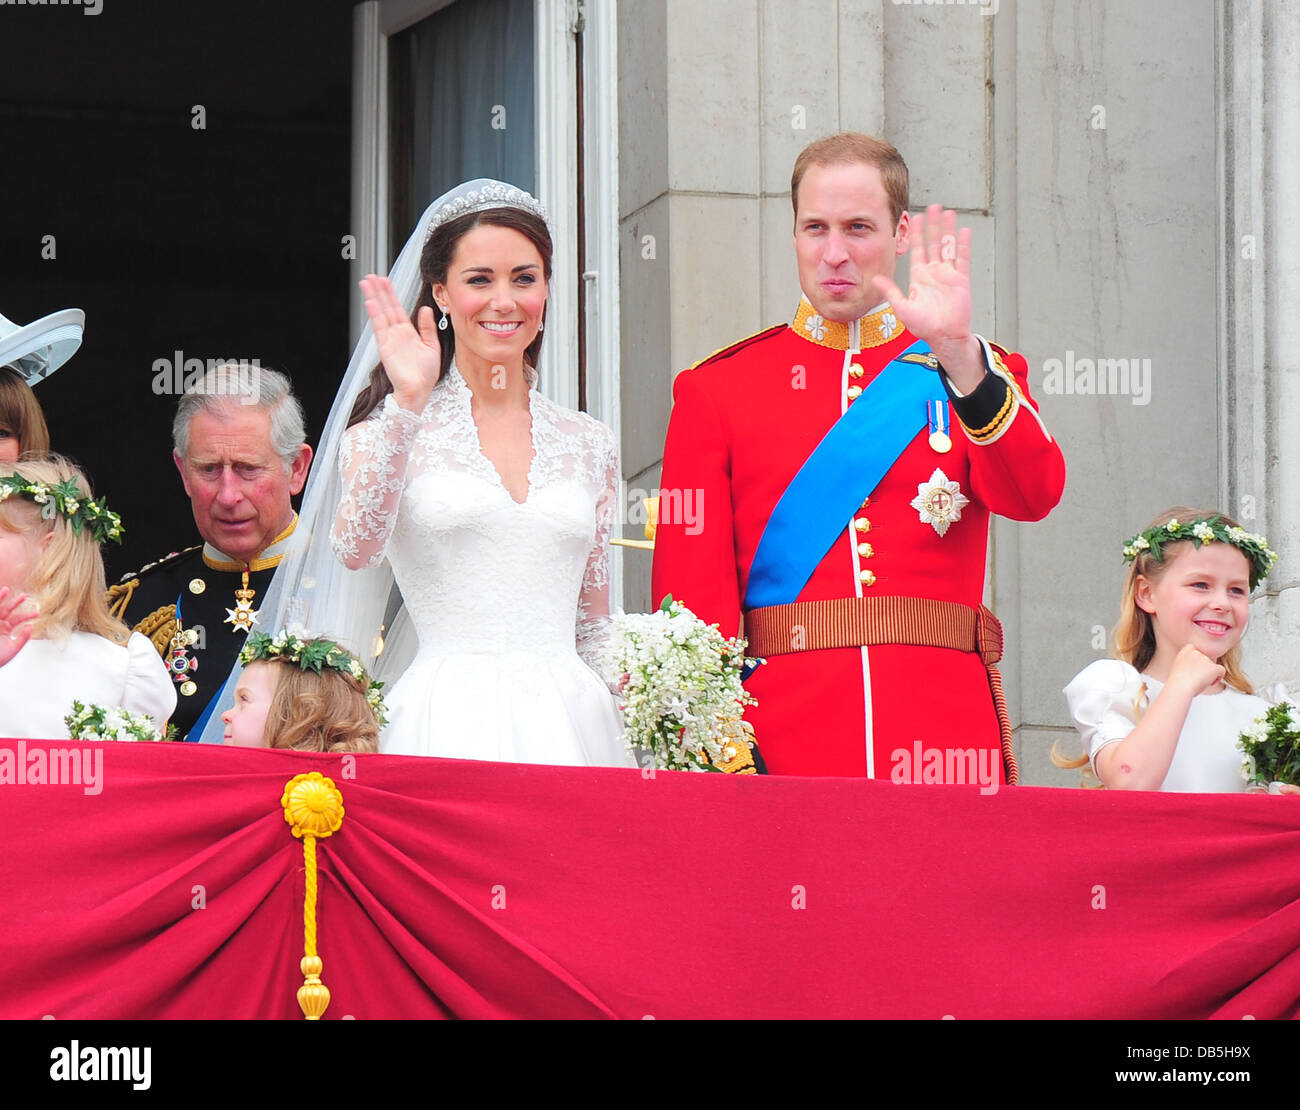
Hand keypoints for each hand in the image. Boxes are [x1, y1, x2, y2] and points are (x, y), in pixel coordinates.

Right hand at [0, 587, 36, 666]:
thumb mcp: (13, 649)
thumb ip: (22, 639)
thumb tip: (31, 626)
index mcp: (6, 629)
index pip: (18, 618)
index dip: (27, 615)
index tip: (37, 613)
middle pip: (7, 609)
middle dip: (15, 602)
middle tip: (24, 595)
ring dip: (0, 597)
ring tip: (6, 589)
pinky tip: (1, 594)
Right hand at [359, 275, 441, 411]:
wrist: (420, 390)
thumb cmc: (426, 374)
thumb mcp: (432, 346)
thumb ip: (427, 328)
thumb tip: (425, 309)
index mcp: (408, 333)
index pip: (397, 308)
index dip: (391, 294)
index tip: (385, 280)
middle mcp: (397, 334)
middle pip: (386, 307)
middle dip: (379, 291)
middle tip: (371, 276)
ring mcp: (389, 340)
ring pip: (380, 313)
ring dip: (374, 298)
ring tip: (367, 283)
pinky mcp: (385, 347)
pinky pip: (379, 328)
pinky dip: (375, 315)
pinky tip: (371, 303)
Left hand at [872, 205, 973, 353]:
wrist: (944, 336)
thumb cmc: (924, 326)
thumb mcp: (902, 307)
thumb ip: (890, 291)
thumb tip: (875, 278)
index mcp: (919, 277)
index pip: (917, 249)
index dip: (915, 234)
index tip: (914, 218)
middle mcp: (934, 273)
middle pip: (933, 242)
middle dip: (932, 225)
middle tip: (933, 207)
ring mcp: (948, 274)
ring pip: (949, 246)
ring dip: (948, 230)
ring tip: (948, 213)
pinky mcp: (961, 279)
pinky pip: (962, 258)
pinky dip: (963, 245)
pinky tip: (964, 231)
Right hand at [1166, 643, 1225, 697]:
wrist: (1180, 687)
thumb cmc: (1177, 683)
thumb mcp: (1178, 670)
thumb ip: (1187, 665)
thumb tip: (1195, 670)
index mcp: (1185, 652)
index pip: (1193, 648)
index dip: (1196, 658)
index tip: (1193, 668)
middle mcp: (1196, 653)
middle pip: (1205, 659)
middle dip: (1204, 668)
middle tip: (1197, 679)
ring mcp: (1206, 659)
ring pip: (1213, 666)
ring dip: (1209, 674)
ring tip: (1201, 683)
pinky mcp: (1214, 667)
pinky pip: (1221, 671)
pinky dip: (1218, 678)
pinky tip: (1210, 684)